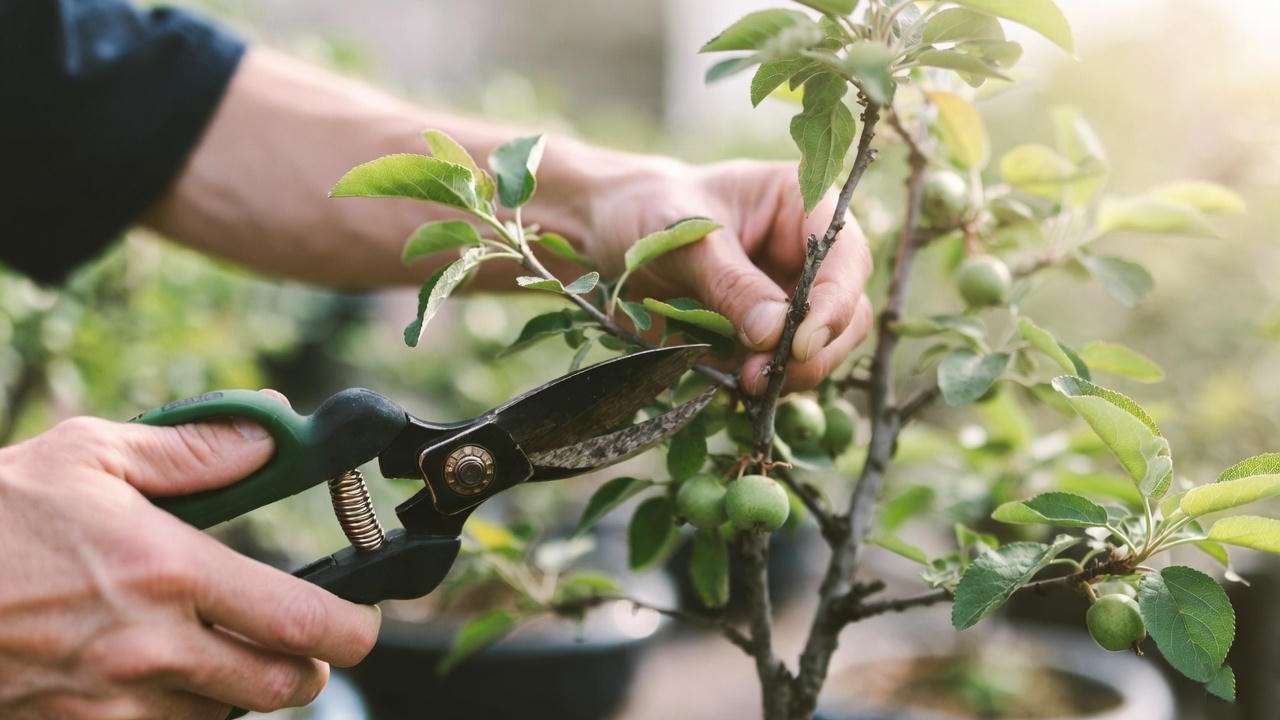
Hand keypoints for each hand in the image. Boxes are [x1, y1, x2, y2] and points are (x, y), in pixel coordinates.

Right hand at [0, 396, 381, 718]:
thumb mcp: (87, 456)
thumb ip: (190, 452)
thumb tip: (268, 441)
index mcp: (167, 571)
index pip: (303, 620)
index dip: (354, 627)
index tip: (365, 619)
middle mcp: (151, 648)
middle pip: (285, 686)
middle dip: (309, 665)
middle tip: (299, 637)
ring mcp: (112, 702)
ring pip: (225, 718)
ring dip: (240, 690)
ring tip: (219, 647)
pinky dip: (180, 714)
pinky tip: (160, 675)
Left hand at [582, 159, 873, 394]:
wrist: (604, 234)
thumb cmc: (646, 211)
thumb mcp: (683, 238)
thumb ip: (730, 283)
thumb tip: (775, 333)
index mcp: (802, 207)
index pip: (846, 260)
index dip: (833, 305)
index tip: (799, 344)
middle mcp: (808, 256)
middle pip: (846, 314)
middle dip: (813, 351)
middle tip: (762, 376)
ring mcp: (788, 301)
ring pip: (819, 351)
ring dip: (786, 376)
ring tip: (741, 383)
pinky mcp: (762, 338)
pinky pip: (778, 371)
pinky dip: (758, 386)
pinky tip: (725, 384)